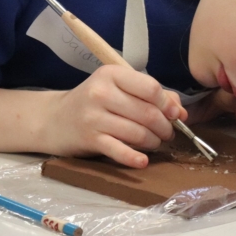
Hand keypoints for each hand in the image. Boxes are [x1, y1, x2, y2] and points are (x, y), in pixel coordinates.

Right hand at [40, 65, 184, 168]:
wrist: (54, 120)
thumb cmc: (94, 102)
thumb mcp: (119, 89)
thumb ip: (152, 95)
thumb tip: (181, 112)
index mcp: (111, 74)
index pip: (151, 88)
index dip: (168, 104)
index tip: (174, 115)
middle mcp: (101, 92)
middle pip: (147, 113)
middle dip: (164, 127)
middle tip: (166, 134)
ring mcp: (93, 116)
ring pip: (138, 133)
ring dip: (153, 142)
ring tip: (154, 143)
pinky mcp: (89, 139)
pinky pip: (119, 150)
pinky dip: (135, 158)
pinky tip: (143, 161)